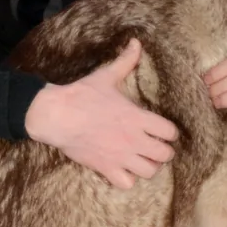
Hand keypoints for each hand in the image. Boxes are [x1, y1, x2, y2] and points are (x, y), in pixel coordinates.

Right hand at [24, 40, 179, 188]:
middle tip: (155, 145)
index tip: (163, 130)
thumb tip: (136, 42)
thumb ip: (126, 61)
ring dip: (148, 166)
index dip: (170, 132)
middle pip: (165, 155)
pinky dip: (128, 179)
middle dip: (163, 151)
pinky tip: (123, 168)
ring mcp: (120, 156)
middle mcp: (133, 140)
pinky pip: (127, 183)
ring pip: (150, 172)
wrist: (56, 115)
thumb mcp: (106, 76)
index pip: (170, 132)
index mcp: (137, 118)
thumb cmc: (82, 95)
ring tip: (141, 158)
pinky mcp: (106, 168)